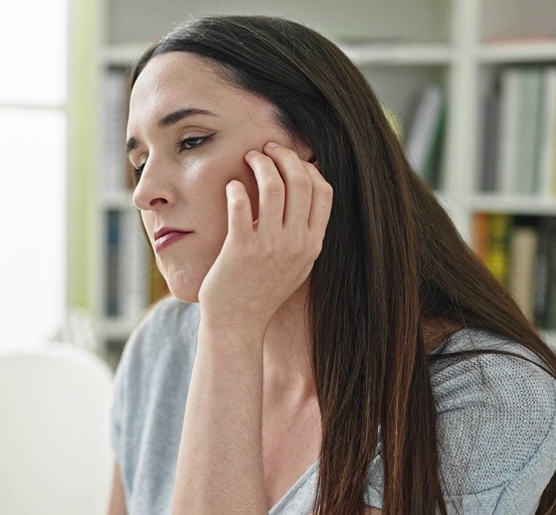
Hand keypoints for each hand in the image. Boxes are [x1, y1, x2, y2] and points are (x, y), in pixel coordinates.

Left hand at [198, 143, 332, 332]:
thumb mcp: (296, 266)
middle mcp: (296, 243)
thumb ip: (304, 235)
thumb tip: (305, 197)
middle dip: (284, 157)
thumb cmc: (261, 292)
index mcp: (312, 244)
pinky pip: (241, 204)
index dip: (308, 167)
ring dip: (261, 163)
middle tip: (267, 150)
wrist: (237, 324)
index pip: (324, 192)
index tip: (292, 160)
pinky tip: (231, 186)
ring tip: (249, 158)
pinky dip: (236, 188)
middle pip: (301, 182)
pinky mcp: (241, 248)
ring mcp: (269, 246)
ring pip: (273, 186)